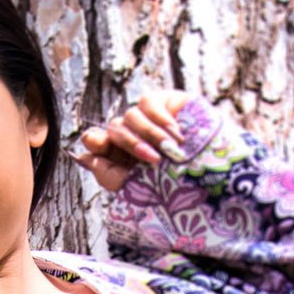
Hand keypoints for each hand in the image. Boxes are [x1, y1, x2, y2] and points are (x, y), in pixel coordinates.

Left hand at [73, 89, 192, 193]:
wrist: (212, 182)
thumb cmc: (174, 191)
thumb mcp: (135, 189)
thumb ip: (106, 173)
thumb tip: (82, 156)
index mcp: (121, 158)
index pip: (97, 141)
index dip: (95, 140)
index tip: (97, 144)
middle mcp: (133, 136)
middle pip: (113, 128)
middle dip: (130, 144)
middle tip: (152, 160)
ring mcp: (149, 120)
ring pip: (129, 115)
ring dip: (148, 135)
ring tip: (169, 152)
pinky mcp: (166, 103)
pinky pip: (147, 102)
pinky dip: (159, 119)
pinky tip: (175, 135)